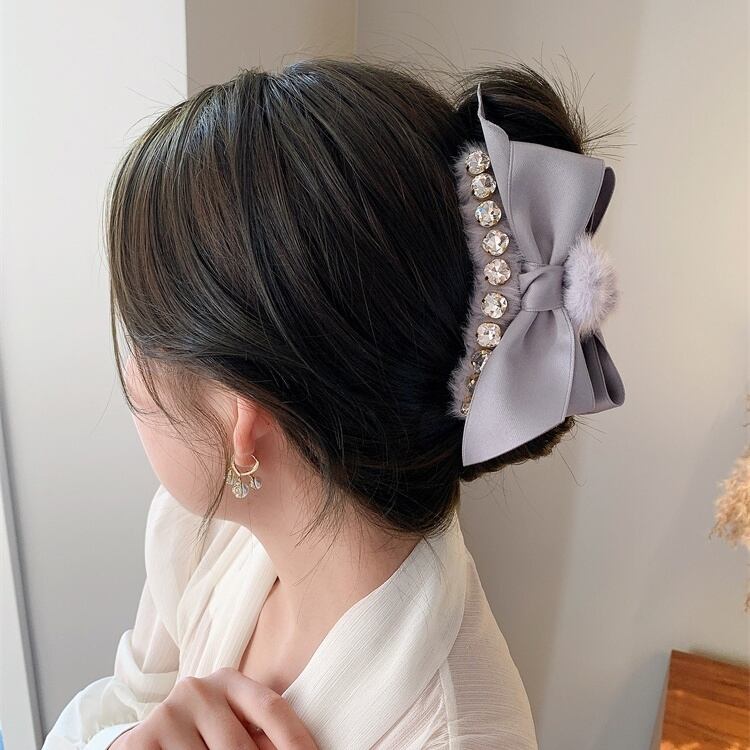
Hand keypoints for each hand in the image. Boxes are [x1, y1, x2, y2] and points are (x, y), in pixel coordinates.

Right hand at [109, 667, 317, 749]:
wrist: (146, 742)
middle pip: (242, 746)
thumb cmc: (204, 738)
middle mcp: (198, 689)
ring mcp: (167, 714)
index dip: (297, 739)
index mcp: (228, 680)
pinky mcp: (141, 741)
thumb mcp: (233, 727)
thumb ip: (261, 736)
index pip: (273, 708)